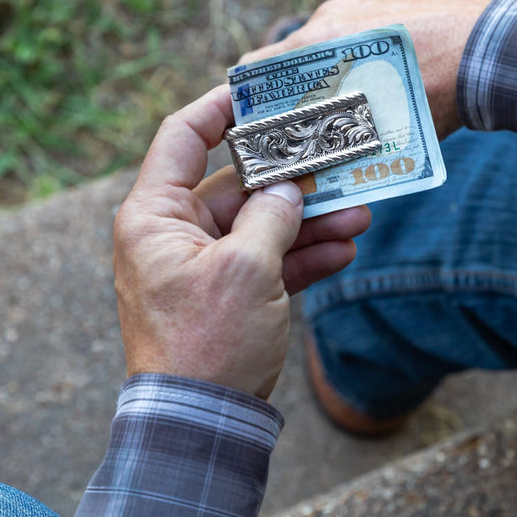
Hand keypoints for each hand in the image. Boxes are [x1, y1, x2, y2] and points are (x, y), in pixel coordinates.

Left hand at [113, 85, 370, 399]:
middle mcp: (176, 233)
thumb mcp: (245, 270)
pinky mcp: (230, 293)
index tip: (259, 92)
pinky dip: (303, 256)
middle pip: (238, 184)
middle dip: (292, 180)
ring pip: (262, 224)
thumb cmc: (207, 342)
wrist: (202, 424)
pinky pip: (269, 261)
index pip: (182, 137)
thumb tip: (288, 189)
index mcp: (157, 215)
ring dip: (310, 221)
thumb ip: (271, 216)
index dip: (220, 108)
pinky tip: (345, 251)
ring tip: (359, 215)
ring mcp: (206, 263)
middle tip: (336, 162)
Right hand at [240, 0, 490, 138]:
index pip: (257, 66)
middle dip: (296, 86)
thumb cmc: (434, 97)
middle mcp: (330, 16)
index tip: (258, 117)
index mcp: (316, 42)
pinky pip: (359, 27)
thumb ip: (338, 132)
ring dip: (331, 67)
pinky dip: (361, 48)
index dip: (254, 94)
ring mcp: (361, 4)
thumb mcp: (379, 125)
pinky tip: (384, 72)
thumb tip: (314, 159)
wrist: (491, 52)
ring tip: (356, 95)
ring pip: (328, 41)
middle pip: (292, 55)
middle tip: (309, 114)